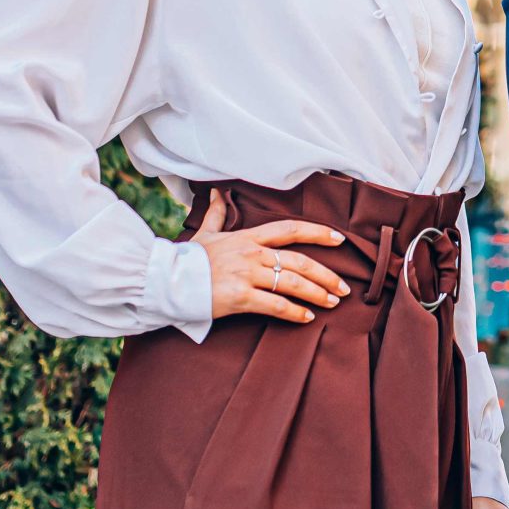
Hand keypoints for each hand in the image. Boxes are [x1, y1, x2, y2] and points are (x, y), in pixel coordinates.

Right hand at [194, 191, 349, 322]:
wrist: (166, 280)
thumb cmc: (188, 258)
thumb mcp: (206, 232)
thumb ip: (216, 213)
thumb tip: (215, 191)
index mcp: (248, 236)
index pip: (290, 229)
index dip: (318, 232)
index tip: (339, 239)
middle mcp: (252, 253)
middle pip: (299, 261)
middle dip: (326, 275)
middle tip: (342, 288)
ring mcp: (247, 275)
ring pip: (293, 283)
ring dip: (317, 293)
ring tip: (332, 303)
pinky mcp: (240, 297)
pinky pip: (276, 305)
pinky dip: (295, 312)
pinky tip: (307, 317)